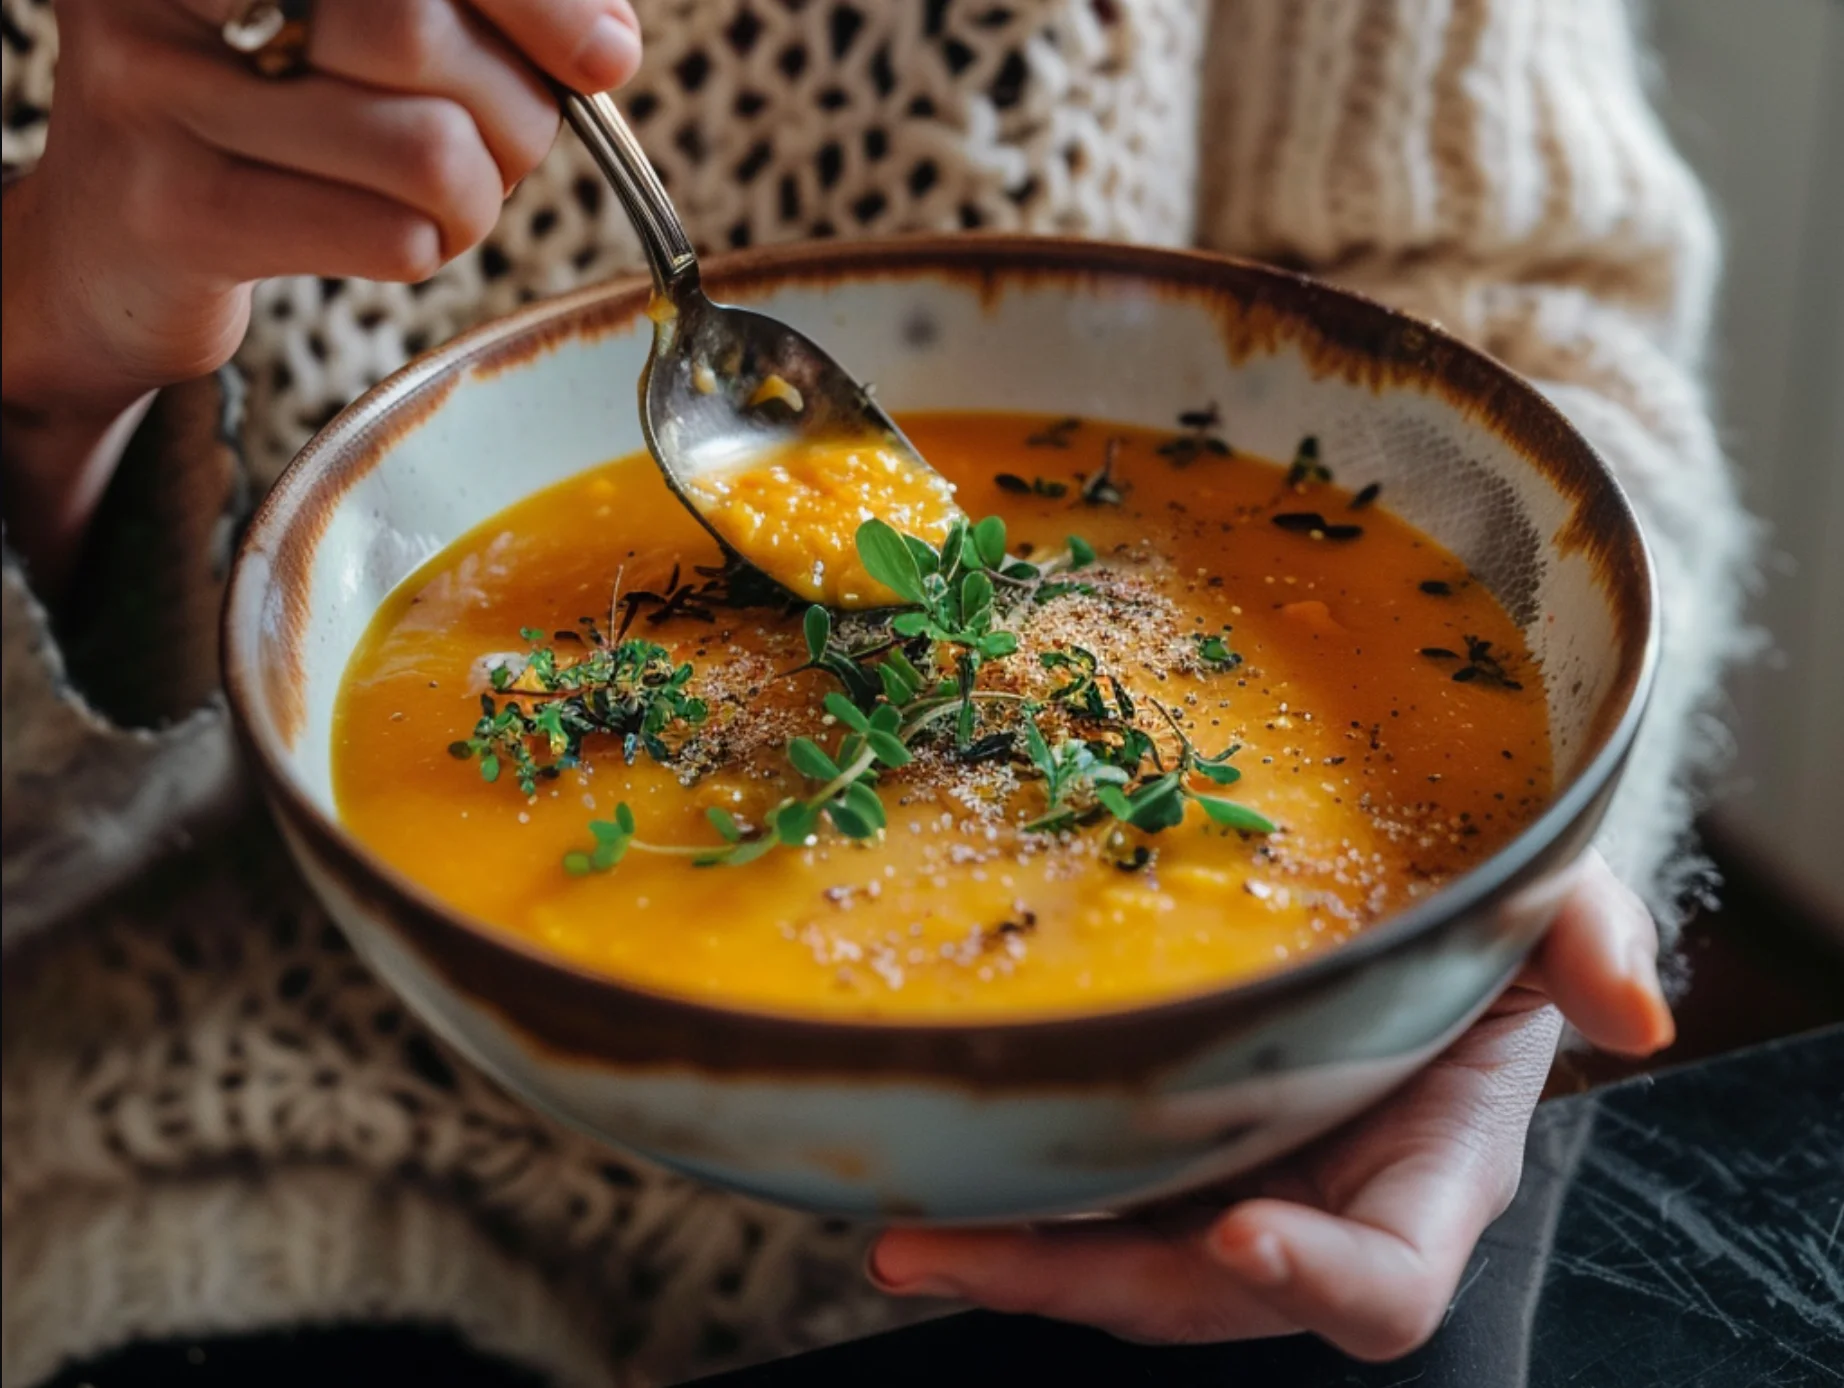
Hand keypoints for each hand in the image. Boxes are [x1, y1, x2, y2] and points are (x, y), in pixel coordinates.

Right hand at [1, 0, 640, 582]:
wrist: (115, 246)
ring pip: (425, 148)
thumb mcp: (359, 33)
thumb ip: (475, 13)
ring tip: (447, 201)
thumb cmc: (269, 115)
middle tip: (504, 146)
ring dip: (479, 198)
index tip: (602, 56)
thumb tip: (605, 44)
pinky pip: (390, 236)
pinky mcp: (179, 214)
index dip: (535, 3)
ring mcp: (156, 91)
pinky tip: (392, 236)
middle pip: (417, 28)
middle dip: (512, 110)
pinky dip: (429, 249)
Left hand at [869, 851, 1673, 1361]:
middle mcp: (1311, 1209)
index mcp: (1424, 1175)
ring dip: (1009, 1254)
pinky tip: (917, 1160)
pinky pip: (1075, 1198)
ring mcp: (1221, 1187)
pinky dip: (1001, 1191)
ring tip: (905, 1228)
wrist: (1390, 908)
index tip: (1240, 1233)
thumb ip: (1589, 942)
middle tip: (949, 1246)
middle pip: (1198, 1294)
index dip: (1318, 1280)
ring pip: (1114, 1261)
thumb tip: (1637, 1014)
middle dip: (1079, 1281)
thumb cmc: (1475, 929)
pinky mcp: (1150, 1150)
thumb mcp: (1540, 913)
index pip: (1385, 1282)